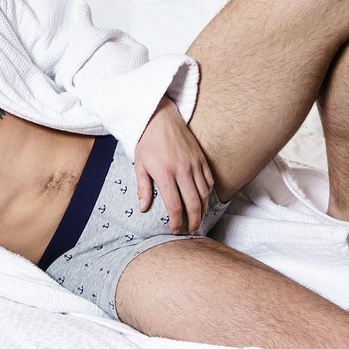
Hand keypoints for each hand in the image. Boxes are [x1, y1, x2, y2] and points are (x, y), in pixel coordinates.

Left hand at [133, 98, 213, 233]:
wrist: (160, 118)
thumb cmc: (147, 141)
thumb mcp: (140, 165)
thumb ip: (143, 188)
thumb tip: (144, 208)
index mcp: (165, 174)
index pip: (174, 205)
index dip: (176, 221)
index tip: (175, 229)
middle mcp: (183, 171)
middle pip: (194, 203)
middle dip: (194, 221)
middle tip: (191, 230)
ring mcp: (194, 164)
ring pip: (204, 194)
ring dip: (203, 210)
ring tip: (198, 219)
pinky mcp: (201, 158)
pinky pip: (209, 180)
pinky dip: (208, 193)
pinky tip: (203, 200)